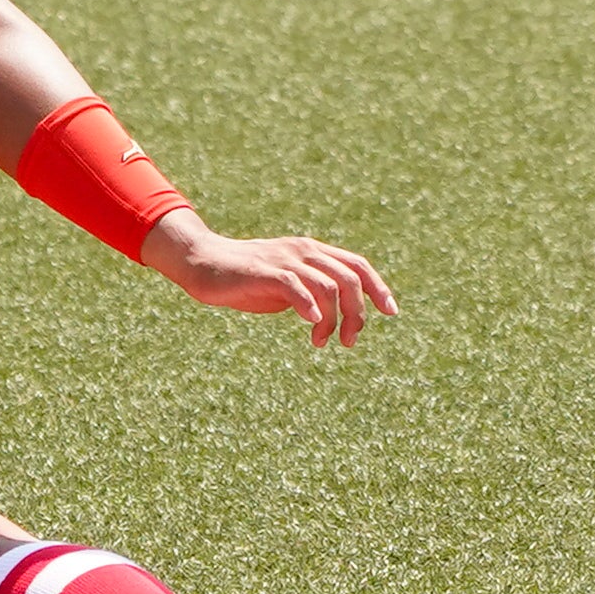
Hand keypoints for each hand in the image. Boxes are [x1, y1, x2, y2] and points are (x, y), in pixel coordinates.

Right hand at [141, 213, 396, 347]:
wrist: (204, 263)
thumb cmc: (245, 279)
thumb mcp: (286, 286)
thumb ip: (311, 293)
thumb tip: (332, 315)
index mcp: (312, 253)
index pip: (357, 264)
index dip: (378, 287)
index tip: (391, 313)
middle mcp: (304, 251)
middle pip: (349, 278)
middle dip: (358, 313)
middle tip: (349, 342)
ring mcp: (285, 259)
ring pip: (329, 286)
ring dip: (333, 320)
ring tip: (322, 341)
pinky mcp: (265, 271)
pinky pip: (297, 286)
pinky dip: (310, 306)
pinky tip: (312, 325)